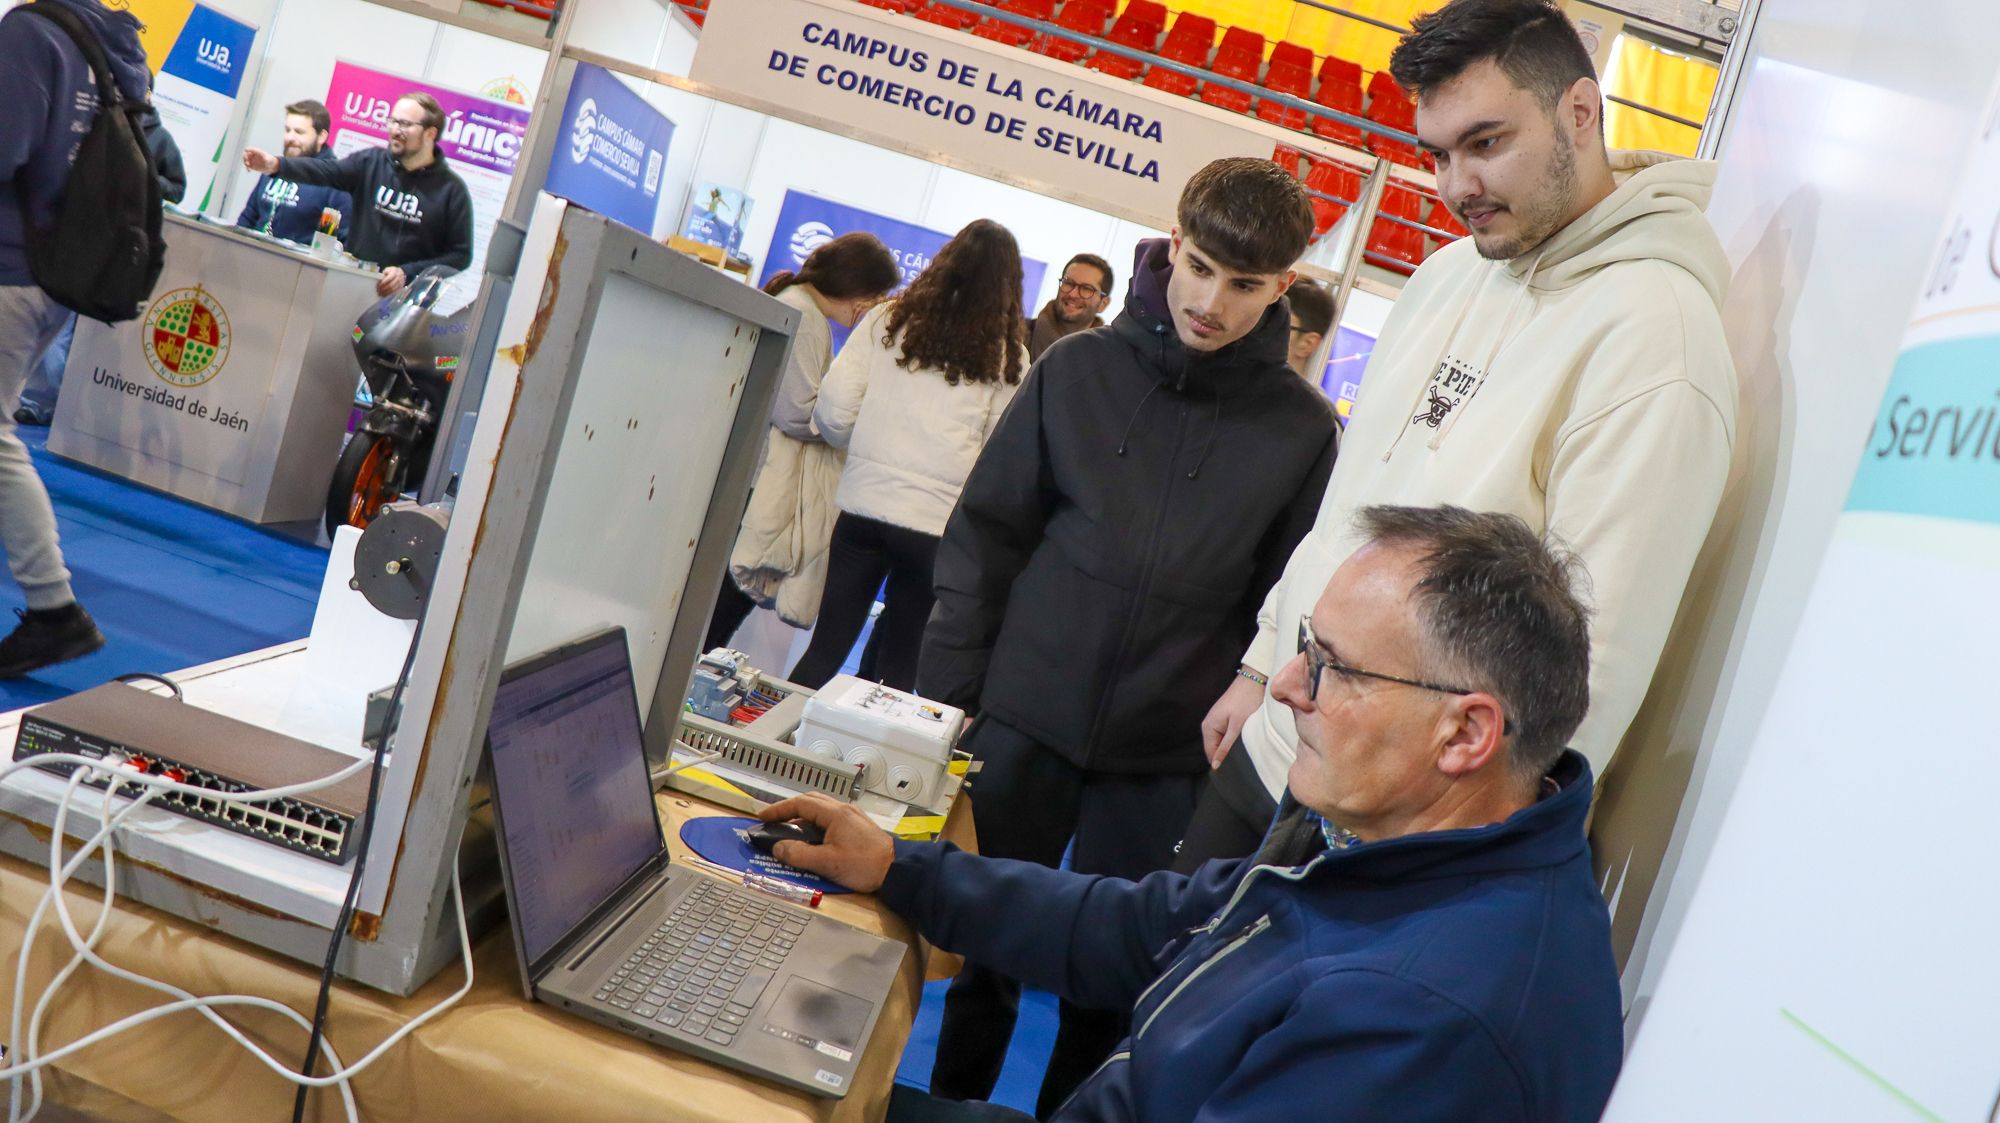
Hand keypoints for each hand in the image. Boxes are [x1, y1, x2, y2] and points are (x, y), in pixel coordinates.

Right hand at [242, 147, 277, 174]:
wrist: (269, 166)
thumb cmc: (269, 160)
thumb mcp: (268, 159)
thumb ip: (266, 159)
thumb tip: (265, 159)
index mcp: (256, 152)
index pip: (251, 149)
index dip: (248, 149)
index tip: (246, 150)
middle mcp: (252, 155)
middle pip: (246, 154)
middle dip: (245, 156)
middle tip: (246, 159)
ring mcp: (250, 160)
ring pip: (245, 160)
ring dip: (245, 162)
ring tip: (248, 165)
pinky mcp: (250, 165)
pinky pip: (247, 166)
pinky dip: (247, 168)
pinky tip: (249, 170)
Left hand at [374, 266, 407, 296]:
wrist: (401, 273)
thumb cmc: (392, 271)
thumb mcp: (388, 269)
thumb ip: (384, 273)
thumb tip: (379, 279)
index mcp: (394, 272)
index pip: (389, 278)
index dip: (383, 283)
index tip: (378, 286)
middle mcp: (398, 278)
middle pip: (391, 285)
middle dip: (384, 289)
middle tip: (378, 291)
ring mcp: (400, 283)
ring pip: (392, 289)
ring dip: (386, 292)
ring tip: (380, 294)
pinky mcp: (400, 287)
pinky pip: (394, 292)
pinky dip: (389, 294)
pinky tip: (384, 295)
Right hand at [758, 792, 894, 892]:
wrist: (897, 870)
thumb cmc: (864, 865)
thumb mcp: (827, 863)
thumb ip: (799, 855)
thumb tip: (778, 848)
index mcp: (835, 814)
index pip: (800, 803)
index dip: (779, 809)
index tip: (763, 817)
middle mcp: (843, 810)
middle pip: (811, 801)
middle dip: (790, 809)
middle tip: (774, 821)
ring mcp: (852, 817)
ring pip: (821, 810)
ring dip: (803, 817)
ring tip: (789, 831)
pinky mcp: (858, 827)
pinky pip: (830, 819)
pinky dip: (816, 824)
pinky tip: (812, 839)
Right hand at [1201, 673, 1264, 769]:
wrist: (1253, 680)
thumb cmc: (1246, 701)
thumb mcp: (1237, 727)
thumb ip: (1225, 747)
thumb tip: (1215, 765)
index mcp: (1208, 727)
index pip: (1210, 754)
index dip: (1221, 764)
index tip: (1236, 770)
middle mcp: (1208, 724)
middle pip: (1214, 748)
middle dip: (1226, 755)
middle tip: (1244, 758)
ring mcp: (1216, 720)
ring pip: (1221, 742)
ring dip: (1231, 747)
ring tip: (1245, 748)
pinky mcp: (1224, 718)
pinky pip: (1225, 735)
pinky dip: (1233, 739)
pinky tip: (1243, 739)